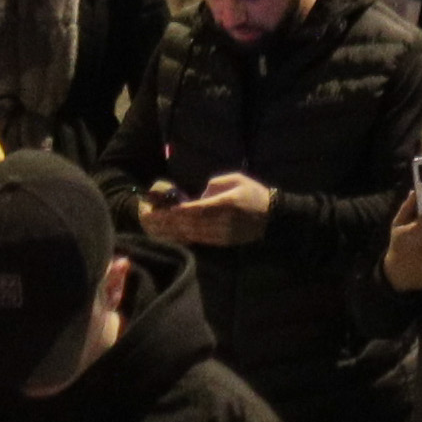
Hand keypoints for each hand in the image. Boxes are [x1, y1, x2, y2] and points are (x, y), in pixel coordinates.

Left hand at [153, 171, 276, 246]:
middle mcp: (221, 221)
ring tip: (155, 227)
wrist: (274, 218)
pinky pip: (199, 240)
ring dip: (171, 231)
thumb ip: (214, 184)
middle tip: (148, 218)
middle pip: (188, 224)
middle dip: (166, 222)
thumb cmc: (255, 194)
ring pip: (191, 234)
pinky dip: (183, 237)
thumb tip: (198, 196)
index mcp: (224, 204)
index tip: (158, 209)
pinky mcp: (222, 242)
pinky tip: (172, 234)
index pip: (193, 209)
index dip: (173, 211)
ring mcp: (221, 234)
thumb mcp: (236, 179)